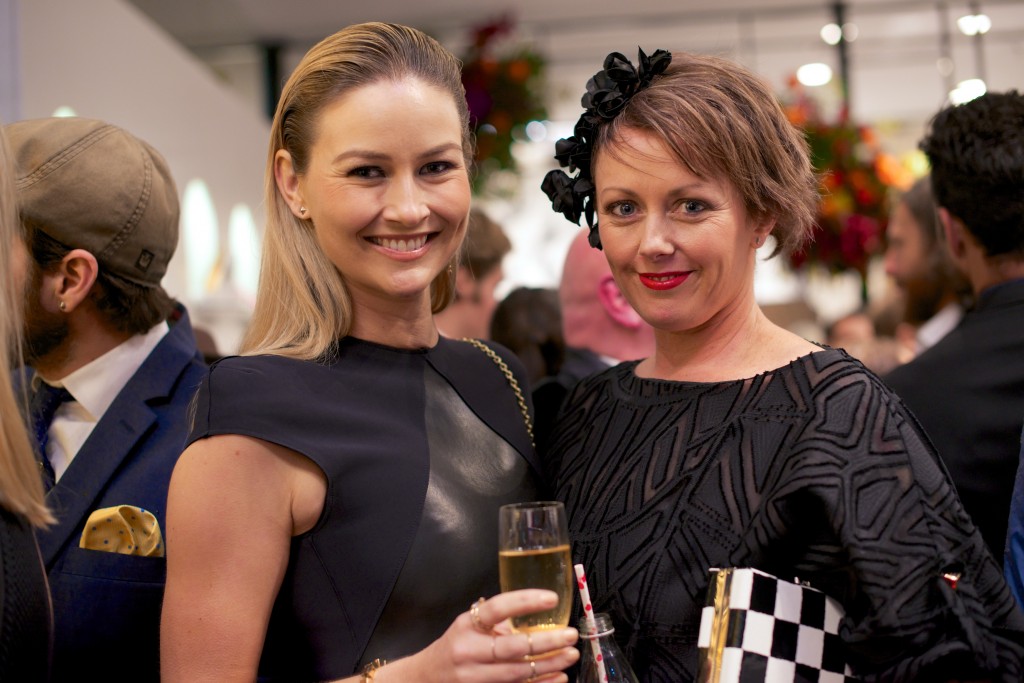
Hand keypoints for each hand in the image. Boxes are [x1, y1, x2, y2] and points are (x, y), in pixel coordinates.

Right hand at [382, 589, 578, 682]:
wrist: (424, 679)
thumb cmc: (454, 648)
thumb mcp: (467, 626)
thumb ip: (496, 621)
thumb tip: (536, 613)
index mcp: (466, 626)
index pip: (496, 608)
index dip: (525, 602)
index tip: (552, 598)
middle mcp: (468, 651)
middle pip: (512, 647)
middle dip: (546, 642)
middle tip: (570, 634)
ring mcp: (474, 677)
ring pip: (517, 673)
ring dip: (548, 665)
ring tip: (570, 655)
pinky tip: (558, 677)